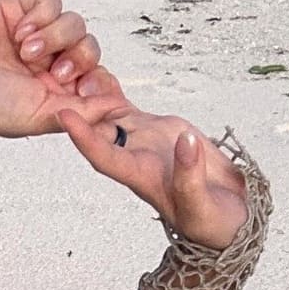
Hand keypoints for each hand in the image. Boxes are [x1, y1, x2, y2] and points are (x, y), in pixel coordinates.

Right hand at [0, 0, 126, 137]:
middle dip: (79, 58)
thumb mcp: (39, 117)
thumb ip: (80, 112)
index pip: (94, 78)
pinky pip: (51, 2)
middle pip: (89, 48)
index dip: (99, 78)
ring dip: (56, 37)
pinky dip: (42, 17)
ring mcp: (34, 37)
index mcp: (54, 94)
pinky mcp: (19, 11)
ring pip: (74, 23)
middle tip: (55, 73)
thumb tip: (114, 109)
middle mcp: (47, 65)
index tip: (92, 86)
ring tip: (26, 52)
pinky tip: (21, 34)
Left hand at [58, 81, 247, 249]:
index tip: (64, 116)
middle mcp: (136, 158)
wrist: (227, 216)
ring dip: (93, 98)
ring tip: (72, 67)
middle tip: (61, 76)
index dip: (83, 137)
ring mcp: (145, 143)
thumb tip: (185, 141)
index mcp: (140, 177)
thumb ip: (191, 176)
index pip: (103, 156)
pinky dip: (115, 95)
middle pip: (99, 131)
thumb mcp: (202, 206)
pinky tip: (100, 77)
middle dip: (80, 108)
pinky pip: (131, 112)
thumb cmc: (211, 222)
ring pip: (111, 117)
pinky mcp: (160, 132)